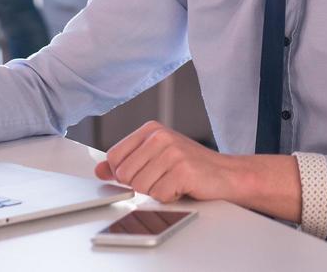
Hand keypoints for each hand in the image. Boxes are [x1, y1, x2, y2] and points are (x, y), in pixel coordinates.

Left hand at [95, 121, 236, 203]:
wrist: (226, 174)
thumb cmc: (191, 166)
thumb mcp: (155, 158)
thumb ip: (126, 162)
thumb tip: (100, 170)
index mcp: (150, 129)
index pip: (114, 157)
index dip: (124, 173)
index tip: (143, 173)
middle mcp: (160, 136)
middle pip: (124, 174)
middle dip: (141, 184)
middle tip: (163, 178)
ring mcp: (172, 151)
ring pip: (140, 187)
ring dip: (156, 192)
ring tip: (173, 182)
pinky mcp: (182, 169)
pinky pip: (158, 195)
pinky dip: (169, 197)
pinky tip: (182, 187)